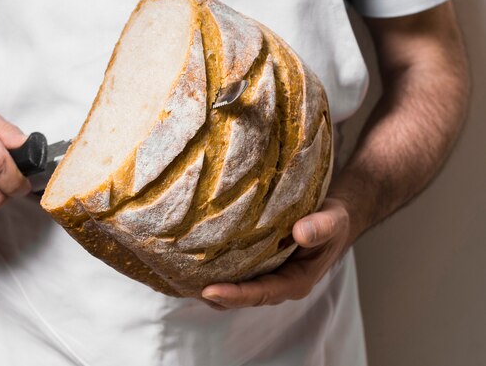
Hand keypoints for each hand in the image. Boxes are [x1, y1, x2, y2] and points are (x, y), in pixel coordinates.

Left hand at [201, 198, 354, 308]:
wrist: (332, 219)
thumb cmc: (333, 221)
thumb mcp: (334, 221)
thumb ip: (321, 227)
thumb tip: (301, 232)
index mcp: (297, 280)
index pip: (262, 293)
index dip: (236, 295)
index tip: (210, 291)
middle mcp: (279, 283)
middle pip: (244, 297)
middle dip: (217, 296)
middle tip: (187, 287)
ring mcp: (268, 275)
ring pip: (237, 288)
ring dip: (213, 287)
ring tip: (183, 279)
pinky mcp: (259, 264)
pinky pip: (236, 272)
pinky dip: (218, 270)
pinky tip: (196, 262)